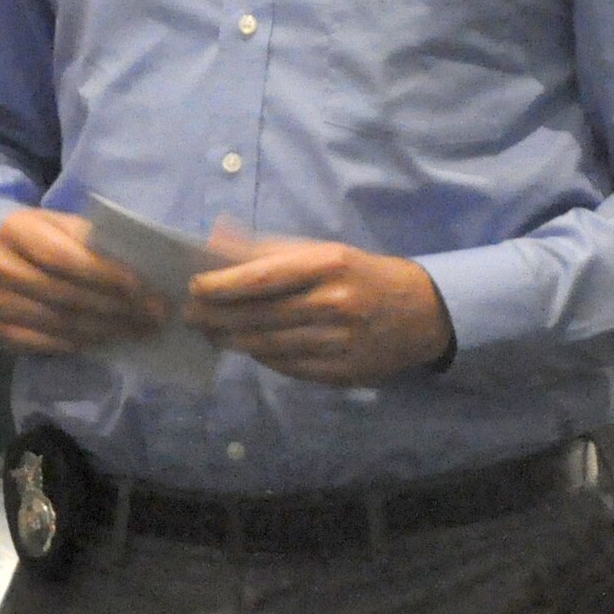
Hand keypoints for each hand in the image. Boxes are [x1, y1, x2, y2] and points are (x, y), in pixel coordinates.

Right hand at [0, 208, 167, 353]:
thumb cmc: (25, 233)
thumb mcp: (49, 220)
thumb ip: (84, 236)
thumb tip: (134, 262)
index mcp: (17, 231)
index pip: (68, 259)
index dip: (108, 275)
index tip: (145, 288)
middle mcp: (2, 269)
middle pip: (67, 295)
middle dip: (117, 308)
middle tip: (155, 315)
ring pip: (59, 323)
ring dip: (106, 330)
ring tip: (140, 331)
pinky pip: (43, 343)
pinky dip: (79, 344)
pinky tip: (107, 343)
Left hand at [185, 236, 452, 385]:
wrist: (423, 313)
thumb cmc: (362, 273)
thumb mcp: (324, 249)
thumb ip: (269, 247)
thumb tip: (215, 239)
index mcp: (329, 264)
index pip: (263, 277)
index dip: (223, 285)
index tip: (193, 286)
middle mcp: (334, 303)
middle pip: (260, 315)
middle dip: (217, 316)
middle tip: (189, 314)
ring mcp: (339, 342)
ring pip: (269, 346)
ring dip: (232, 340)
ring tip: (209, 332)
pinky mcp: (342, 373)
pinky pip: (288, 367)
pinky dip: (261, 357)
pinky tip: (245, 348)